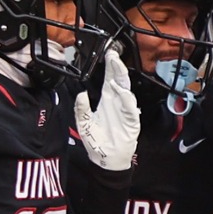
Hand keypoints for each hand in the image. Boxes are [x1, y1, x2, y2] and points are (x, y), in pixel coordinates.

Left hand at [74, 48, 140, 170]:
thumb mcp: (83, 123)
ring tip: (116, 67)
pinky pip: (130, 107)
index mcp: (106, 101)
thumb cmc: (97, 141)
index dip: (110, 66)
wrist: (106, 159)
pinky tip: (120, 90)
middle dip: (117, 66)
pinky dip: (125, 98)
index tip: (108, 54)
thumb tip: (81, 94)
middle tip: (113, 54)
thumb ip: (81, 109)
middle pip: (119, 80)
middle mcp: (117, 103)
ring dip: (121, 78)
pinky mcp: (131, 121)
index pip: (109, 79)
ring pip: (126, 90)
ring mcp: (125, 111)